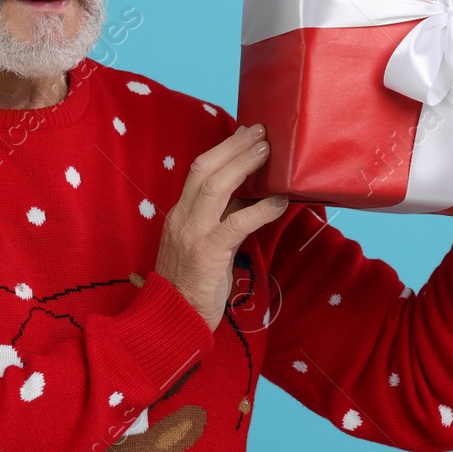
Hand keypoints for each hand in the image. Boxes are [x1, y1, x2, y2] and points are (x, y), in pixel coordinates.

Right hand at [154, 124, 288, 330]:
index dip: (223, 149)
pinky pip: (237, 222)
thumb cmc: (190, 284)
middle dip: (234, 146)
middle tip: (260, 132)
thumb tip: (249, 197)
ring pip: (216, 187)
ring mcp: (193, 234)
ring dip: (244, 165)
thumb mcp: (200, 244)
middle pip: (204, 169)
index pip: (198, 170)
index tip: (245, 134)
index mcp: (178, 214)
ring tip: (268, 152)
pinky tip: (279, 201)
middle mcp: (182, 218)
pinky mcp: (208, 253)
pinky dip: (261, 209)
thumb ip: (218, 219)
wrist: (172, 319)